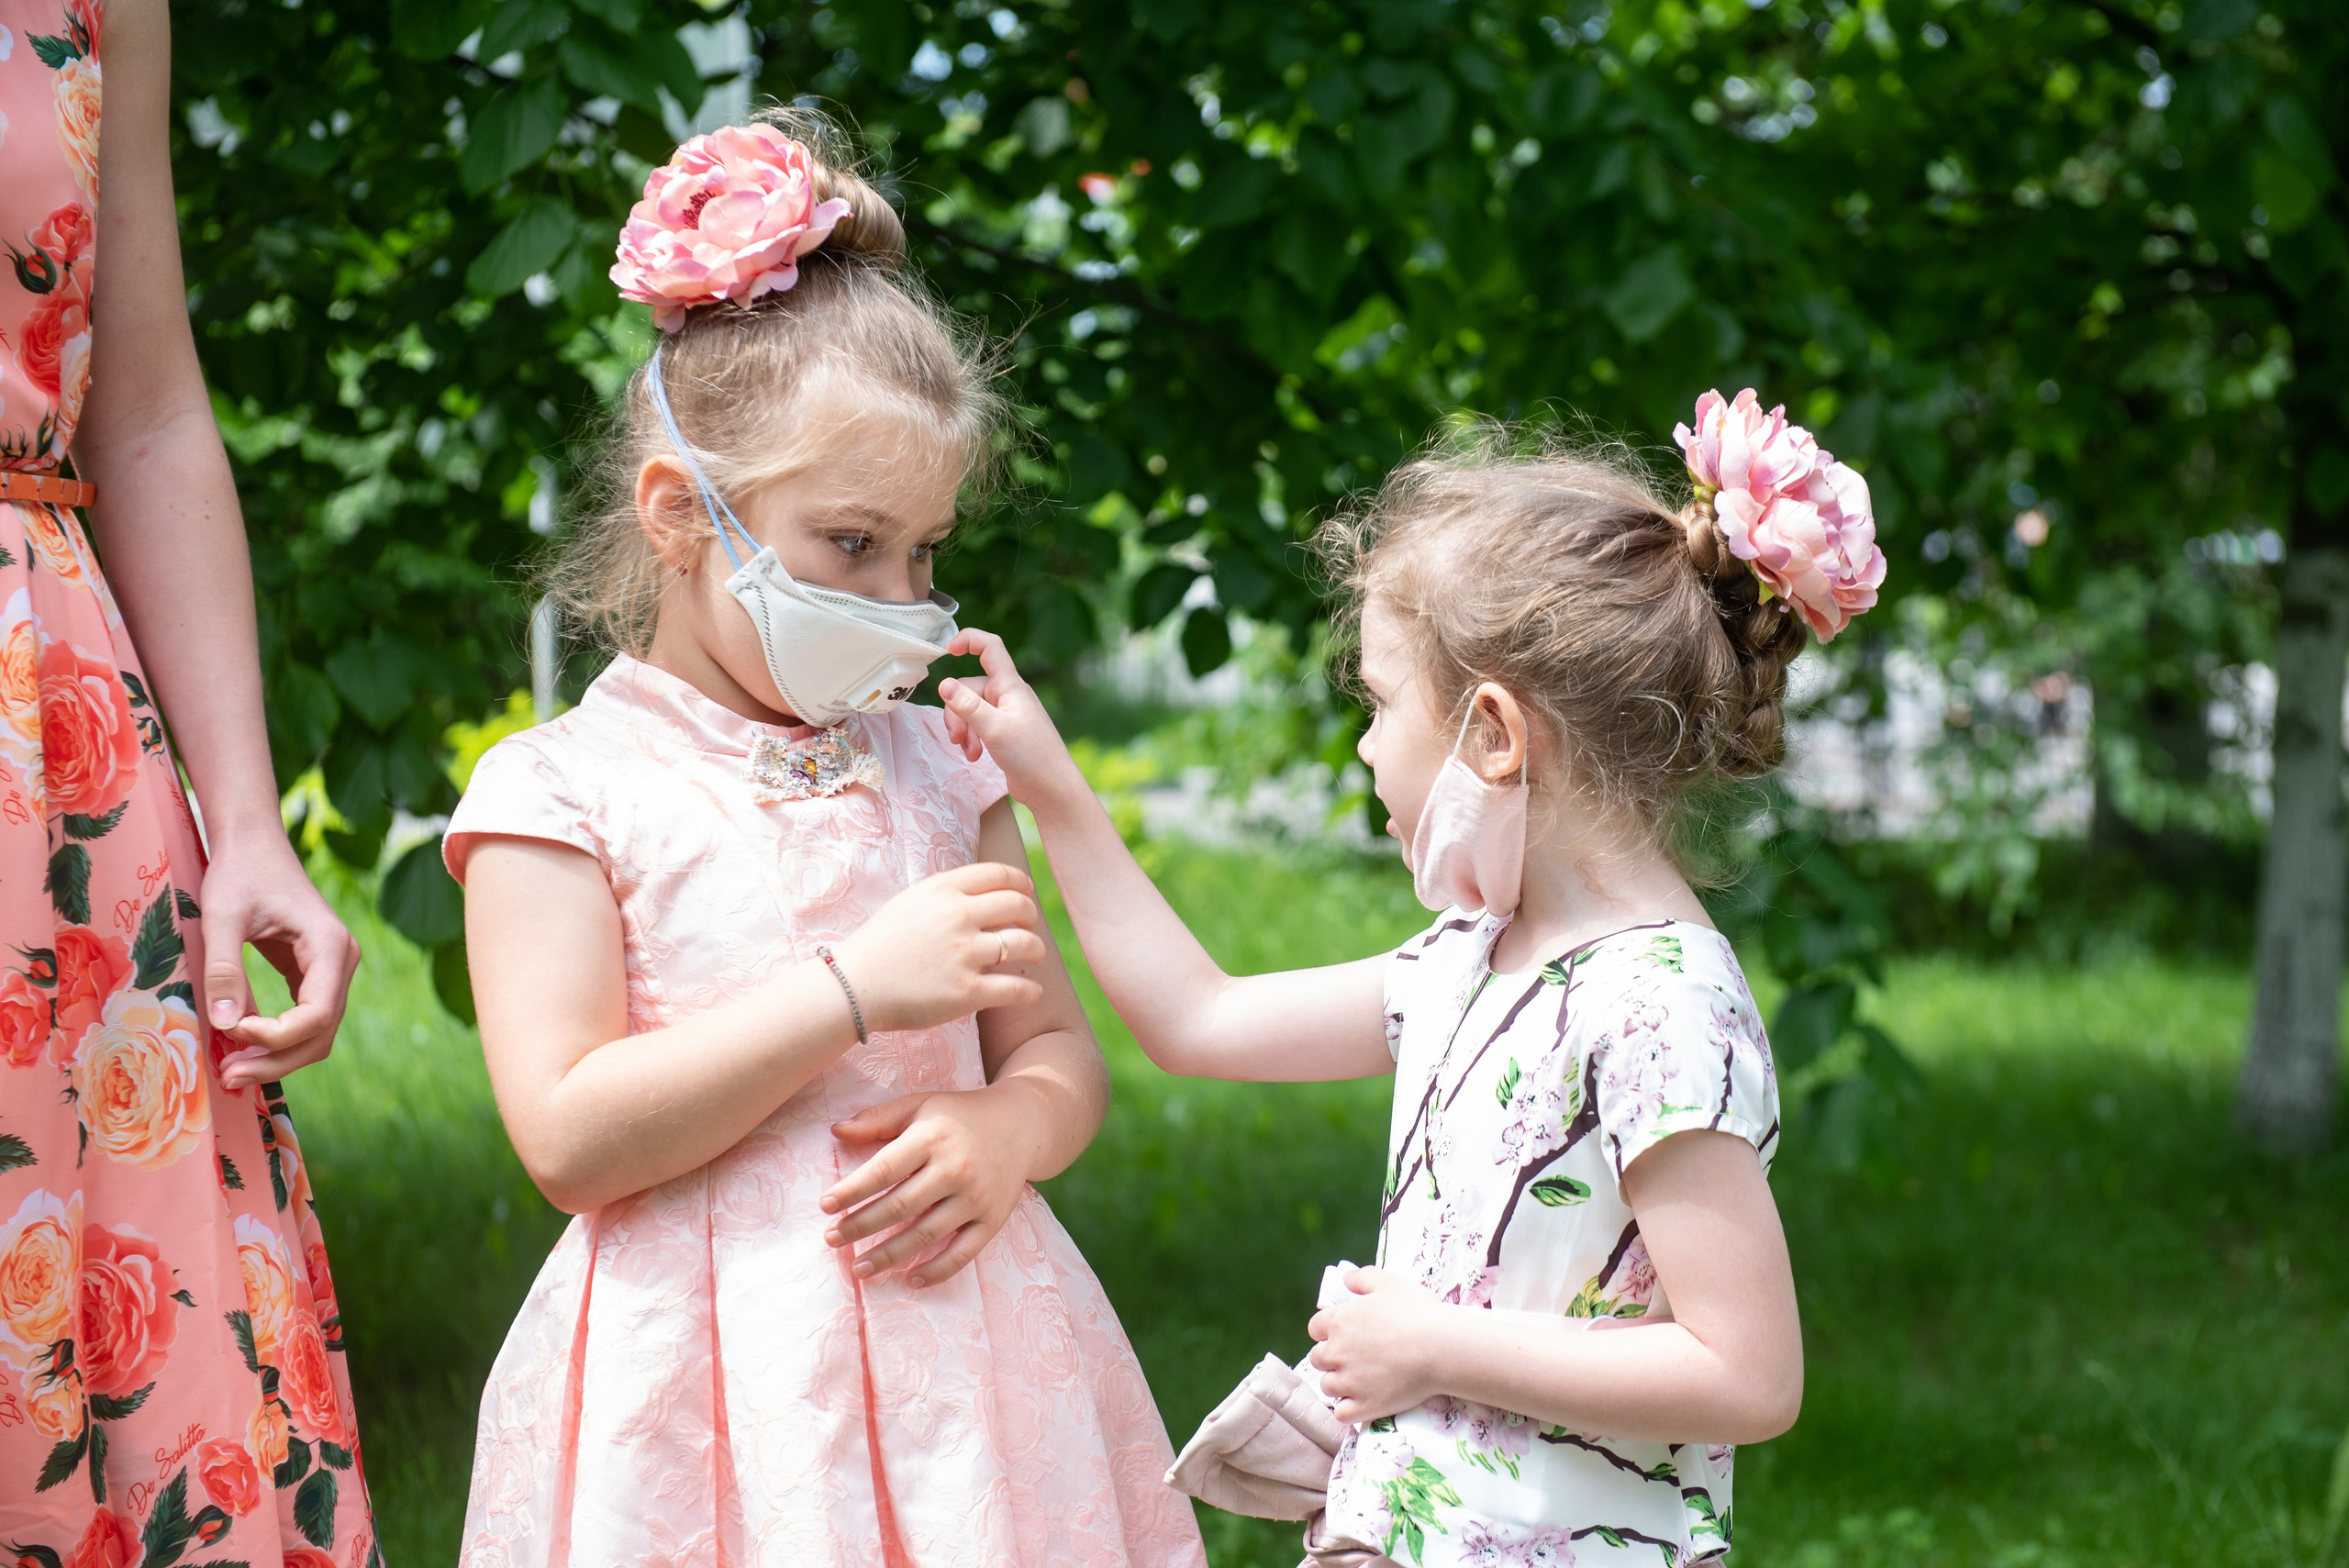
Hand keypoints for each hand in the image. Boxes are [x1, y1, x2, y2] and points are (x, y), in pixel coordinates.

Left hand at [202, 840, 361, 1090]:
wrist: (254, 844)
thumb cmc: (238, 872)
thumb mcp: (222, 916)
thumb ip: (225, 968)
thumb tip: (224, 1027)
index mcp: (330, 946)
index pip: (317, 1014)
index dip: (275, 1036)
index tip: (230, 1031)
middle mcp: (342, 962)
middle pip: (321, 1034)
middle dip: (277, 1060)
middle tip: (228, 1077)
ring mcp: (333, 970)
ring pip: (316, 1034)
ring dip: (277, 1057)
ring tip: (232, 1070)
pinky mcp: (315, 974)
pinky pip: (305, 1019)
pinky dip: (277, 1039)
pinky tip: (243, 1046)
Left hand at [820, 1084, 1043, 1286]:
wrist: (1023, 1124)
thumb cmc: (960, 1115)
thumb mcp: (920, 1105)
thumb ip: (878, 1118)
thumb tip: (836, 1132)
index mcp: (933, 1137)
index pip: (884, 1170)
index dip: (852, 1191)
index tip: (825, 1206)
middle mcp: (955, 1169)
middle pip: (900, 1206)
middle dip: (861, 1226)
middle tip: (832, 1239)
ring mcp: (977, 1197)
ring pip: (925, 1235)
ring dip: (888, 1256)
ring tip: (859, 1268)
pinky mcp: (993, 1219)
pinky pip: (963, 1253)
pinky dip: (937, 1271)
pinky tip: (911, 1280)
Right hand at [830, 861, 1046, 1034]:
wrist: (853, 986)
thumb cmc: (880, 945)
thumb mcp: (910, 901)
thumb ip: (947, 893)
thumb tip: (987, 892)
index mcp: (942, 890)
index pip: (999, 874)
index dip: (1020, 883)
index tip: (1026, 892)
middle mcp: (957, 916)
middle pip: (1019, 905)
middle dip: (1030, 915)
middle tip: (1027, 926)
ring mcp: (964, 954)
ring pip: (1025, 944)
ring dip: (1037, 950)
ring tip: (1034, 956)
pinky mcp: (967, 992)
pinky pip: (1016, 989)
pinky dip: (1030, 991)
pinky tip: (1031, 992)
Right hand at [937, 629, 1090, 811]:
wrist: (1050, 788)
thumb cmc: (1031, 756)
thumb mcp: (994, 729)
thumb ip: (968, 706)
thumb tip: (943, 684)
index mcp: (1010, 686)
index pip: (990, 648)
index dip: (968, 640)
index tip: (947, 650)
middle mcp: (1008, 695)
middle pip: (969, 688)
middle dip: (957, 712)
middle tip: (957, 739)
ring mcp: (1005, 713)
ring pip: (969, 708)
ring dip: (963, 729)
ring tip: (970, 752)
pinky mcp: (1002, 731)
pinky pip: (976, 724)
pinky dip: (971, 737)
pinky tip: (975, 755)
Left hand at [1308, 1266, 1452, 1424]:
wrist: (1442, 1349)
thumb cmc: (1418, 1312)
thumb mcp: (1390, 1283)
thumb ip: (1363, 1278)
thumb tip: (1345, 1279)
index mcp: (1339, 1322)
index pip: (1315, 1328)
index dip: (1328, 1329)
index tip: (1343, 1332)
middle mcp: (1337, 1352)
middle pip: (1318, 1358)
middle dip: (1332, 1357)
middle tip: (1353, 1356)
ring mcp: (1350, 1382)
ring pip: (1327, 1386)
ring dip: (1339, 1383)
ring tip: (1359, 1380)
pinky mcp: (1365, 1406)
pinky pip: (1342, 1413)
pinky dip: (1348, 1409)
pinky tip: (1361, 1401)